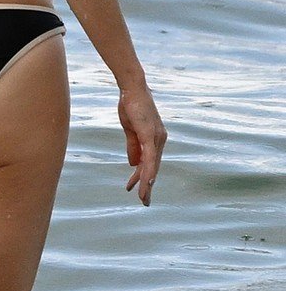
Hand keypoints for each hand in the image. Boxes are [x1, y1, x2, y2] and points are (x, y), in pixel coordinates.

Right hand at [118, 83, 166, 205]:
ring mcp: (156, 137)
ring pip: (152, 166)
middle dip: (147, 186)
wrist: (131, 88)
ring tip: (143, 198)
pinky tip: (147, 182)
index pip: (150, 163)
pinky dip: (148, 170)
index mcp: (154, 139)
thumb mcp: (130, 129)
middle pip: (153, 168)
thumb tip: (133, 164)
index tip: (139, 191)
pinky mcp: (150, 134)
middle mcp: (159, 139)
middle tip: (144, 202)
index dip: (144, 178)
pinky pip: (149, 157)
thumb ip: (133, 147)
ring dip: (146, 183)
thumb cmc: (130, 105)